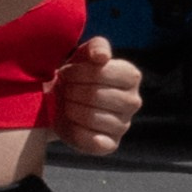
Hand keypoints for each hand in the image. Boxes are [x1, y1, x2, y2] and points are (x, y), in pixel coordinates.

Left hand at [52, 36, 140, 156]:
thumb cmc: (75, 75)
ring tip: (66, 104)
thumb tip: (102, 57)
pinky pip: (94, 142)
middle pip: (97, 95)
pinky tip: (71, 123)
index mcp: (130, 76)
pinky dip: (76, 133)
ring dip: (71, 109)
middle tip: (63, 89)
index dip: (80, 73)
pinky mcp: (111, 144)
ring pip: (93, 118)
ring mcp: (123, 125)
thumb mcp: (84, 54)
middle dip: (72, 91)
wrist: (59, 101)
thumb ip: (96, 47)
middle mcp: (132, 101)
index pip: (105, 73)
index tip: (66, 73)